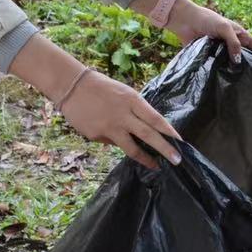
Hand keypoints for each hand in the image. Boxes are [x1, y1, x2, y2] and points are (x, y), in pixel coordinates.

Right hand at [55, 69, 182, 169]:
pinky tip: (108, 130)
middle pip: (148, 135)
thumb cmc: (102, 88)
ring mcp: (109, 127)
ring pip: (132, 148)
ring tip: (156, 165)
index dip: (169, 132)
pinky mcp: (96, 136)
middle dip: (165, 149)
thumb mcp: (124, 93)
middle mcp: (122, 115)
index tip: (180, 143)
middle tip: (177, 161)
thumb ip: (136, 111)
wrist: (71, 87)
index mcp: (132, 100)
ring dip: (146, 158)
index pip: (155, 119)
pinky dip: (116, 140)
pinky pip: (112, 142)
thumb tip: (148, 132)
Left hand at [165, 0, 251, 69]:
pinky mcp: (212, 60)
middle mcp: (234, 46)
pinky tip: (231, 88)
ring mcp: (223, 54)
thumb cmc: (206, 20)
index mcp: (241, 36)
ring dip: (242, 75)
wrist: (185, 21)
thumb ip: (233, 43)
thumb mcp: (224, 27)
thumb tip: (238, 61)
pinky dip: (226, 77)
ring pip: (236, 67)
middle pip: (250, 59)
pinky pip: (221, 70)